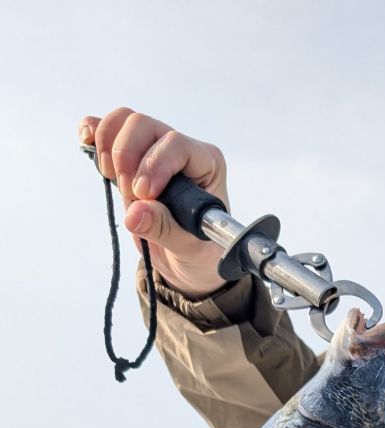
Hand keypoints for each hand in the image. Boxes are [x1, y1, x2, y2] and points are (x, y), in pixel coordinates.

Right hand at [77, 107, 227, 298]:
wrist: (184, 259)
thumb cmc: (196, 251)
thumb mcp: (188, 248)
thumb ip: (165, 229)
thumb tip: (135, 214)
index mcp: (207, 164)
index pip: (176, 144)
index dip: (153, 164)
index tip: (142, 195)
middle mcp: (181, 149)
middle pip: (144, 125)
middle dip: (127, 159)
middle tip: (130, 197)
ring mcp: (154, 147)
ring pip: (124, 121)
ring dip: (110, 149)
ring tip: (115, 183)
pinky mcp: (130, 154)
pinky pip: (108, 129)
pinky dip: (94, 133)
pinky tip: (87, 142)